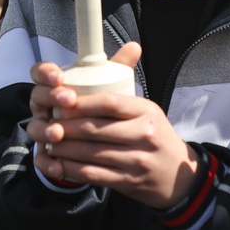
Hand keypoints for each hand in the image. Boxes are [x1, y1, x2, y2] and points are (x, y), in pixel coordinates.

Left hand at [27, 42, 200, 208]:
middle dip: (66, 127)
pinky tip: (60, 164)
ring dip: (64, 149)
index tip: (63, 103)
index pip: (110, 102)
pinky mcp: (129, 182)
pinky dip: (72, 169)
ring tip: (50, 143)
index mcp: (147, 111)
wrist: (181, 178)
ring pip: (91, 153)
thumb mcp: (149, 111)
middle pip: (96, 129)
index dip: (82, 103)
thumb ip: (125, 91)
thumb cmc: (157, 137)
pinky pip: (94, 174)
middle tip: (49, 125)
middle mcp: (145, 135)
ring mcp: (137, 160)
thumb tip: (127, 47)